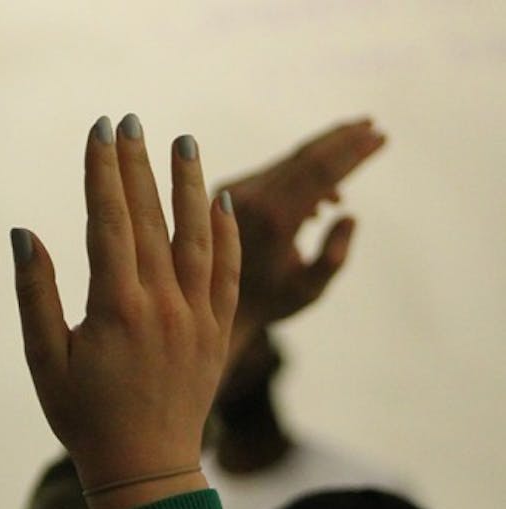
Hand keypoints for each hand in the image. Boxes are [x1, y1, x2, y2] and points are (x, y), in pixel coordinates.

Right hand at [12, 115, 240, 508]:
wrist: (145, 470)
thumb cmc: (83, 418)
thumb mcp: (45, 360)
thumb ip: (35, 294)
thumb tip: (25, 234)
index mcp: (117, 307)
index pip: (109, 221)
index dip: (103, 171)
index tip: (99, 131)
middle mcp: (163, 303)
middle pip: (150, 217)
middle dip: (138, 164)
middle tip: (131, 120)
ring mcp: (197, 315)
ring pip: (197, 234)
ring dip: (190, 185)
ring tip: (185, 143)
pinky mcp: (218, 331)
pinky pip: (228, 270)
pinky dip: (227, 233)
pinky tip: (223, 202)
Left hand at [218, 119, 384, 354]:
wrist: (209, 305)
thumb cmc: (267, 302)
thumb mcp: (308, 291)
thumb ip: (334, 256)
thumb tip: (348, 215)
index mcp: (275, 221)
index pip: (321, 172)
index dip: (353, 151)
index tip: (381, 135)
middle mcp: (250, 200)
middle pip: (303, 156)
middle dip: (341, 138)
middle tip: (371, 123)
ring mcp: (233, 193)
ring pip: (286, 162)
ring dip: (323, 154)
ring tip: (357, 149)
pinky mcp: (224, 190)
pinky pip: (271, 173)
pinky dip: (301, 174)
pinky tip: (324, 195)